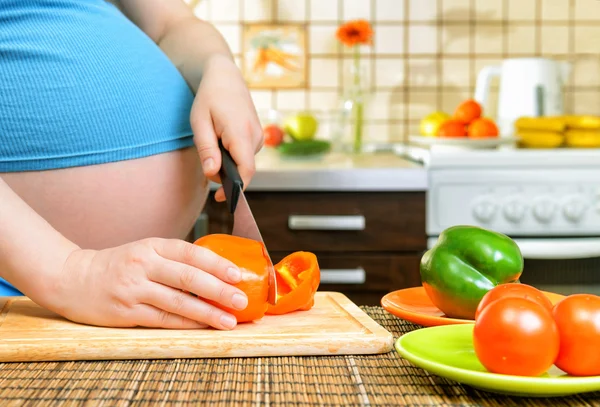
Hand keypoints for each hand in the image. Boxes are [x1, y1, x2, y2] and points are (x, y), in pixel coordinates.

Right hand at [49, 238, 248, 329]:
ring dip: (207, 313)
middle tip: (241, 299)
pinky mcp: (126, 312)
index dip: (216, 263)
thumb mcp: (145, 251)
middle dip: (218, 290)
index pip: (190, 252)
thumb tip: (217, 271)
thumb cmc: (118, 265)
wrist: (73, 278)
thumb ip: (174, 259)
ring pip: (178, 302)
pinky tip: (203, 326)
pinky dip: (186, 323)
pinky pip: (163, 319)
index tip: (238, 273)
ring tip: (229, 320)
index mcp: (152, 246)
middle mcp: (143, 265)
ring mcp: (134, 289)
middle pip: (188, 278)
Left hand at [190, 54, 262, 201]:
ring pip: (243, 162)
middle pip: (243, 169)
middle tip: (207, 158)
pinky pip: (245, 154)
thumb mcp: (200, 122)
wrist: (226, 77)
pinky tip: (222, 139)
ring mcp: (259, 136)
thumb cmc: (210, 97)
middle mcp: (255, 136)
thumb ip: (207, 149)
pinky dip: (232, 154)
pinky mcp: (258, 136)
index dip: (235, 188)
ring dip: (227, 161)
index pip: (246, 171)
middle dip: (224, 172)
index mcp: (241, 133)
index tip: (221, 197)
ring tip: (214, 140)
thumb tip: (213, 173)